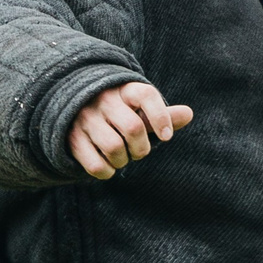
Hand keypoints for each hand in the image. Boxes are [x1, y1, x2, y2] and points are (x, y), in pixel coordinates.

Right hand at [67, 82, 194, 179]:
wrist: (74, 110)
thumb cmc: (118, 112)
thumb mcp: (139, 109)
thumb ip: (163, 115)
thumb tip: (189, 114)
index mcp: (124, 90)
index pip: (146, 96)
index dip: (161, 118)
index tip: (167, 137)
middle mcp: (103, 101)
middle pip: (133, 128)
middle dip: (142, 148)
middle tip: (139, 152)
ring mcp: (85, 119)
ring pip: (114, 148)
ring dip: (123, 161)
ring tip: (122, 158)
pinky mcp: (72, 139)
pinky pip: (95, 164)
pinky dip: (107, 172)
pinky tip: (108, 167)